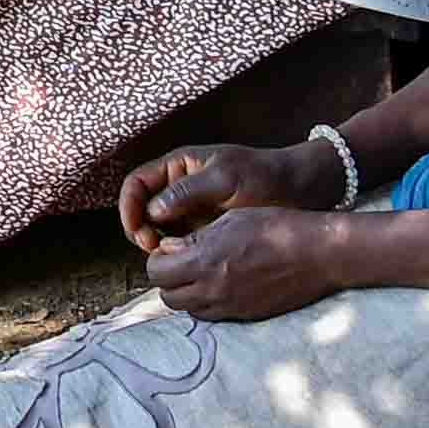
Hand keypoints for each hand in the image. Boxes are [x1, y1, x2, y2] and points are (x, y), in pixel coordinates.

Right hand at [115, 136, 330, 246]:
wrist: (300, 191)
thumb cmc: (264, 176)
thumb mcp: (226, 179)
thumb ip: (189, 191)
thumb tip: (153, 210)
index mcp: (179, 166)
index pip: (137, 184)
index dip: (129, 206)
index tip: (136, 230)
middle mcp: (179, 187)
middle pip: (142, 209)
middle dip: (140, 230)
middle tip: (154, 249)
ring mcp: (191, 209)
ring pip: (158, 229)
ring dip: (156, 244)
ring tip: (170, 258)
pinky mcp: (203, 228)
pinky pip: (179, 242)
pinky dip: (176, 252)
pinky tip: (186, 261)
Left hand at [145, 201, 360, 321]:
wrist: (318, 254)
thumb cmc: (276, 227)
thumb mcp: (229, 219)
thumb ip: (194, 238)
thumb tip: (168, 249)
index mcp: (205, 261)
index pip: (157, 271)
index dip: (158, 258)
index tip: (170, 248)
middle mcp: (213, 289)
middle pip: (168, 295)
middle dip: (168, 278)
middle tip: (181, 262)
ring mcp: (231, 306)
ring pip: (188, 309)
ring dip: (186, 293)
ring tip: (201, 273)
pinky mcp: (246, 315)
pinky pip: (212, 316)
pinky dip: (207, 303)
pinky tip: (221, 284)